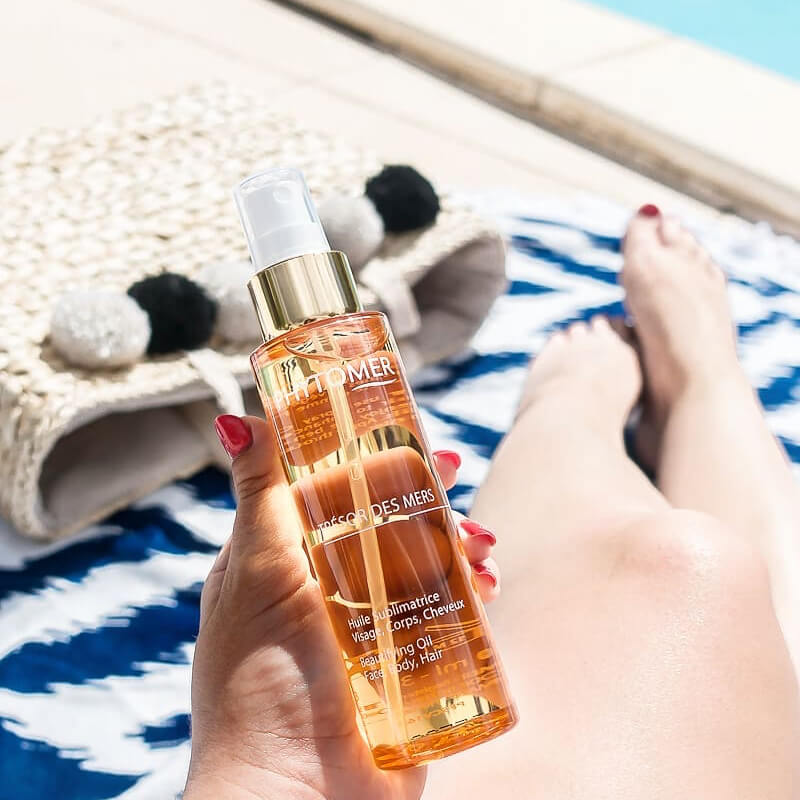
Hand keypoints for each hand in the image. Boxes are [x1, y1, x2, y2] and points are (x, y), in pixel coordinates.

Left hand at [184, 415, 500, 799]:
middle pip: (382, 521)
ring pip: (418, 563)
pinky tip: (484, 585)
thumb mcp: (257, 575)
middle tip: (455, 477)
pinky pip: (441, 612)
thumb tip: (236, 417)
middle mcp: (322, 589)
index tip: (408, 438)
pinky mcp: (401, 663)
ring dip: (454, 541)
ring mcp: (364, 627)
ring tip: (481, 543)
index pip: (329, 490)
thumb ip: (258, 497)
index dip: (368, 460)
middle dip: (423, 496)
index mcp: (280, 561)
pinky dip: (466, 591)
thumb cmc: (261, 684)